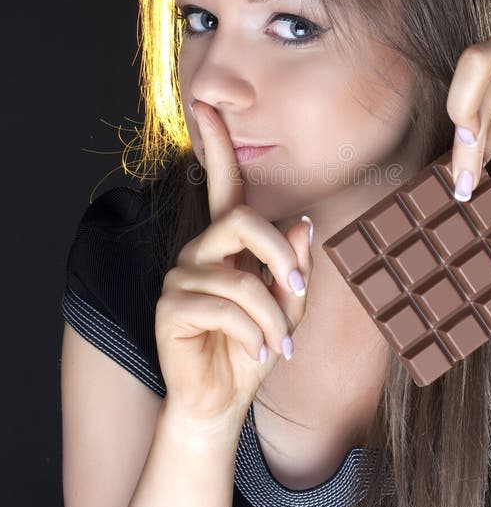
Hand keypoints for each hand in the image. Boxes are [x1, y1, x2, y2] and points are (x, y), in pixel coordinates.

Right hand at [154, 99, 312, 435]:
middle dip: (281, 257)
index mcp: (228, 244)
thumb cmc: (252, 348)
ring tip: (278, 345)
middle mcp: (200, 251)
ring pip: (240, 276)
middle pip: (242, 221)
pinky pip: (224, 306)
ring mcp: (181, 277)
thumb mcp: (285, 308)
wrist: (222, 402)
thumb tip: (303, 223)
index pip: (224, 186)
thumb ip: (293, 267)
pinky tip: (258, 353)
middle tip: (300, 293)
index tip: (205, 105)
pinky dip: (252, 332)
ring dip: (271, 316)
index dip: (215, 144)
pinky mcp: (171, 307)